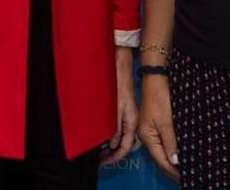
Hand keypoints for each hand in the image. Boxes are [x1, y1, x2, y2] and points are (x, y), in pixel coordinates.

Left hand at [101, 48, 137, 164]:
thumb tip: (111, 144)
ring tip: (97, 150)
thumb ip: (115, 128)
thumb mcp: (115, 108)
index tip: (103, 162)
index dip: (114, 158)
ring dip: (108, 145)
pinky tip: (99, 134)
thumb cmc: (118, 83)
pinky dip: (107, 134)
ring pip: (119, 136)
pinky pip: (116, 128)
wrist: (119, 66)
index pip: (126, 147)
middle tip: (98, 159)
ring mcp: (126, 115)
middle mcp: (130, 120)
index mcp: (132, 122)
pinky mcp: (121, 109)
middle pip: (123, 144)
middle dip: (110, 154)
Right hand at [136, 71, 178, 179]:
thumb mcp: (166, 122)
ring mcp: (151, 131)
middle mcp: (147, 137)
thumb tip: (175, 161)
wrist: (156, 79)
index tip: (184, 177)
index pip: (161, 161)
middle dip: (173, 168)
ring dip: (173, 160)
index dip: (173, 171)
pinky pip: (164, 142)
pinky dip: (172, 150)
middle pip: (160, 158)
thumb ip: (170, 142)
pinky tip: (180, 153)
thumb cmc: (159, 97)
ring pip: (163, 151)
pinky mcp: (157, 125)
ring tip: (185, 168)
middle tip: (187, 175)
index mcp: (147, 137)